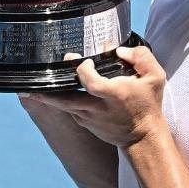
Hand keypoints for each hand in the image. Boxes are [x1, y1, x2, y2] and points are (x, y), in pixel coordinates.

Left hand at [28, 46, 166, 147]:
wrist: (144, 138)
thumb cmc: (148, 104)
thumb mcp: (155, 77)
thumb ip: (141, 56)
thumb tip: (118, 49)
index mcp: (113, 94)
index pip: (89, 82)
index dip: (82, 70)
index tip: (84, 61)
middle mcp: (96, 108)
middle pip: (64, 100)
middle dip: (47, 91)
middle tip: (36, 79)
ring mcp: (88, 118)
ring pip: (63, 105)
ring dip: (49, 96)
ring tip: (32, 87)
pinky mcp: (85, 124)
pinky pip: (69, 110)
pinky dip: (60, 101)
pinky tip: (52, 92)